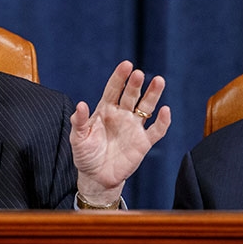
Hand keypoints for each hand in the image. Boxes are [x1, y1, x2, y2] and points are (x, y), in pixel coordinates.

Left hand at [70, 61, 170, 204]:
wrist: (97, 178)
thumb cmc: (86, 155)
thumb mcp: (77, 139)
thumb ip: (79, 122)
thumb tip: (80, 104)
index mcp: (105, 110)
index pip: (113, 89)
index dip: (119, 77)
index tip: (126, 65)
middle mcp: (122, 115)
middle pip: (131, 95)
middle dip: (135, 84)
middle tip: (139, 74)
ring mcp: (134, 127)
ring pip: (146, 107)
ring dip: (153, 95)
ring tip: (159, 81)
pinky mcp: (143, 142)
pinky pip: (156, 130)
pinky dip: (162, 121)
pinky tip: (165, 111)